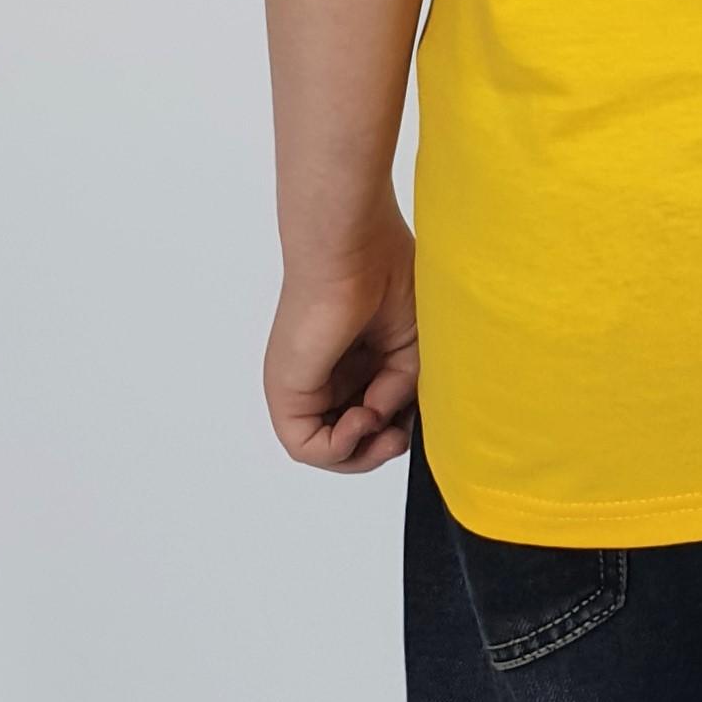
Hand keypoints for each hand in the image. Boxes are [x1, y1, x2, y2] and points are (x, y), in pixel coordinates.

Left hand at [265, 209, 418, 470]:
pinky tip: (363, 419)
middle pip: (351, 441)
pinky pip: (305, 445)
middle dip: (379, 450)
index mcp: (356, 362)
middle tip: (399, 436)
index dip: (396, 429)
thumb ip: (400, 393)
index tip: (415, 415)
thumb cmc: (385, 275)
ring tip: (382, 426)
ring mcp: (303, 386)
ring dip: (361, 453)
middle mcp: (326, 377)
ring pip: (327, 449)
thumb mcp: (410, 349)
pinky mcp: (286, 391)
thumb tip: (383, 421)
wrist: (355, 247)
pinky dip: (339, 448)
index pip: (374, 418)